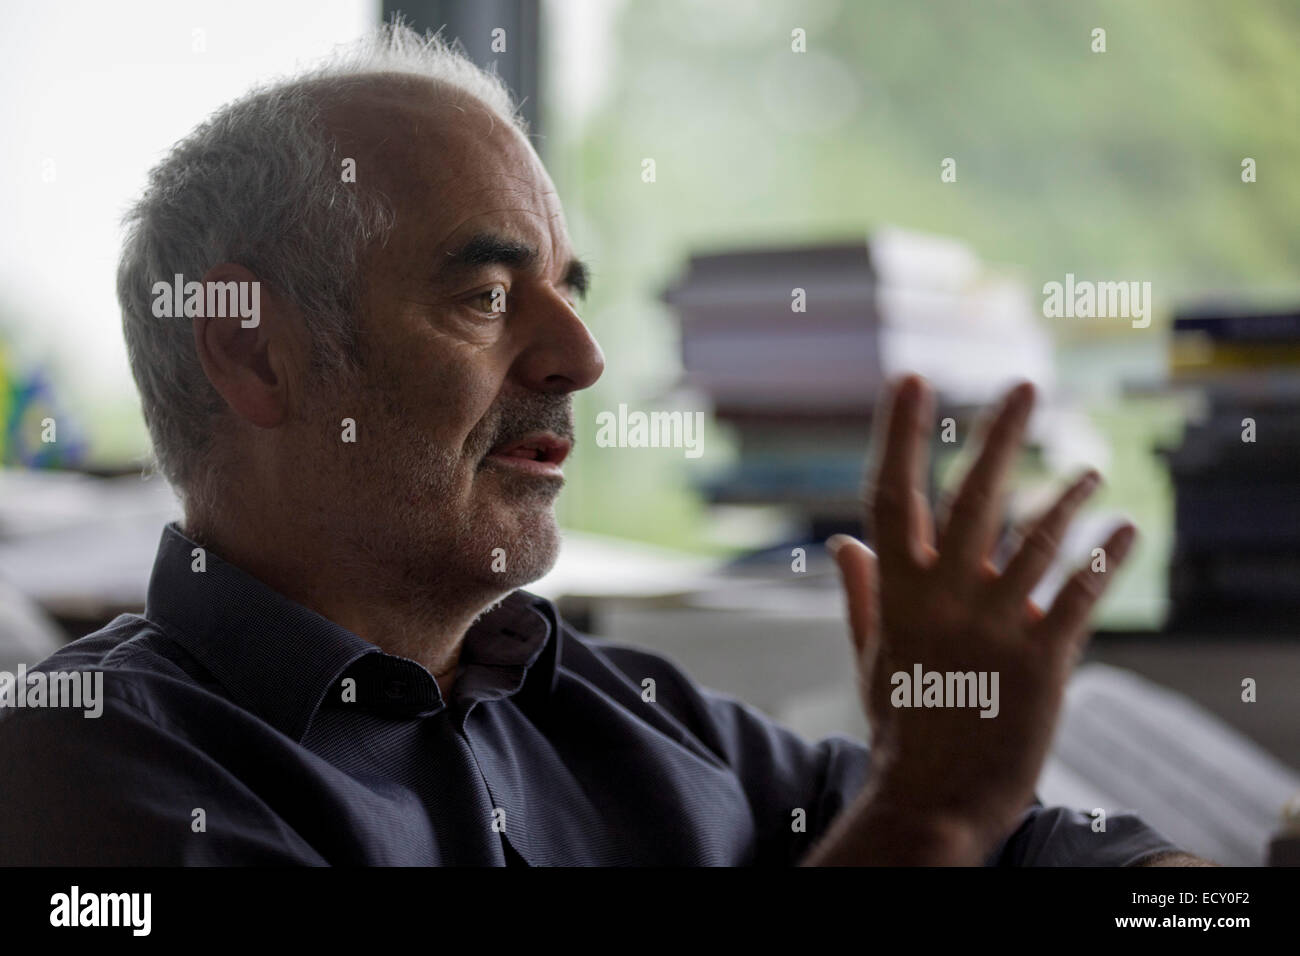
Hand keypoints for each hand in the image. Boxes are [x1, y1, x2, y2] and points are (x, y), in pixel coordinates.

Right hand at [826, 375, 1134, 859]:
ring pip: (1040, 538)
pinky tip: (1124, 529)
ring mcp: (995, 627)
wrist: (935, 800)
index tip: (909, 381)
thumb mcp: (871, 656)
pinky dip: (1106, 556)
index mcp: (897, 592)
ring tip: (1092, 468)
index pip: (891, 495)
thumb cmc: (900, 724)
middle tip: (1024, 385)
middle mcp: (945, 598)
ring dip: (1070, 496)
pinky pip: (1082, 594)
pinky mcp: (1043, 660)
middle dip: (1000, 434)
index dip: (899, 434)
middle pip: (974, 496)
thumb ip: (860, 594)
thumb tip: (841, 543)